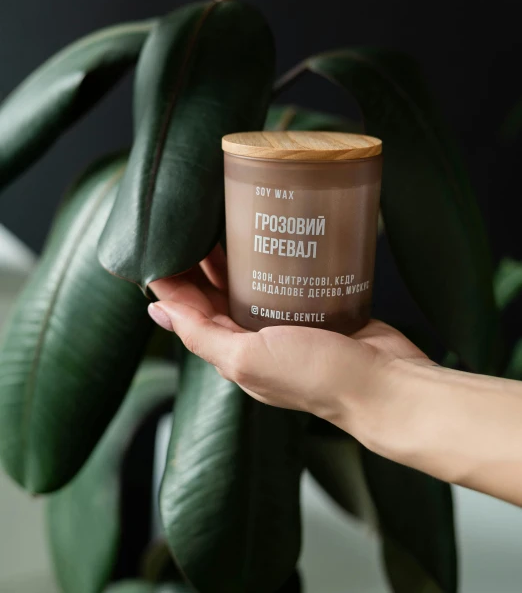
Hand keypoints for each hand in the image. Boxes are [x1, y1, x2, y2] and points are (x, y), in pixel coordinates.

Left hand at [148, 246, 431, 441]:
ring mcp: (286, 321)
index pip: (189, 310)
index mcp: (234, 350)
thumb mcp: (249, 358)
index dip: (172, 279)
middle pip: (217, 292)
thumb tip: (157, 311)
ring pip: (251, 281)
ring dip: (237, 253)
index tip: (163, 243)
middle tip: (195, 220)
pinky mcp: (316, 307)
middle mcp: (255, 337)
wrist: (385, 383)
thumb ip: (203, 336)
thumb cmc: (318, 377)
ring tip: (227, 218)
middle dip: (201, 260)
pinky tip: (274, 232)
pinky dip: (275, 257)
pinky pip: (287, 279)